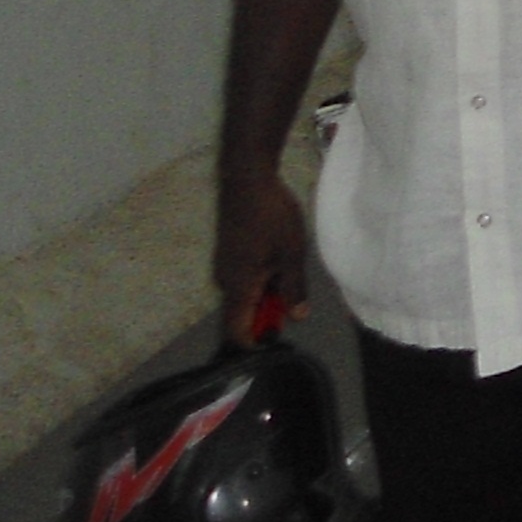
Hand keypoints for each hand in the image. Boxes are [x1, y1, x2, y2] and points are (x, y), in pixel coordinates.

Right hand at [212, 167, 310, 343]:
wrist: (248, 180)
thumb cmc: (271, 217)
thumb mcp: (291, 253)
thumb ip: (293, 288)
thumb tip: (297, 318)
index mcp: (238, 287)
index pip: (236, 331)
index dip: (255, 340)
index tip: (278, 335)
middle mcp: (225, 282)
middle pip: (243, 314)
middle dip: (268, 313)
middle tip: (294, 294)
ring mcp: (225, 267)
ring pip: (246, 294)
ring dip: (268, 292)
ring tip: (290, 268)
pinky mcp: (229, 254)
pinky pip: (244, 279)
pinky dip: (263, 278)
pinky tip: (280, 258)